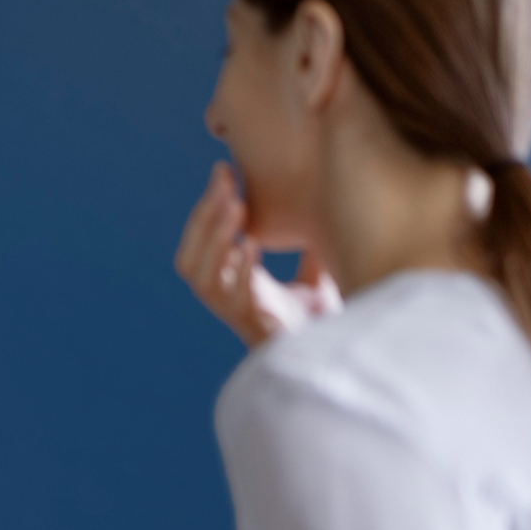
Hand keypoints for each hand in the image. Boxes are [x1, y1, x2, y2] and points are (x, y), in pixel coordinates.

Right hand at [175, 162, 340, 346]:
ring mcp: (239, 317)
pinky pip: (235, 302)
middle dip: (203, 218)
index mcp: (231, 286)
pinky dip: (240, 273)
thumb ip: (308, 249)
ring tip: (236, 207)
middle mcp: (227, 301)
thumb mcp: (314, 276)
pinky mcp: (258, 330)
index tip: (224, 170)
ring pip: (202, 280)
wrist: (340, 360)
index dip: (206, 209)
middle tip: (225, 180)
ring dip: (215, 241)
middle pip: (190, 260)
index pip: (200, 244)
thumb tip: (324, 204)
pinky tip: (251, 245)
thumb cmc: (324, 323)